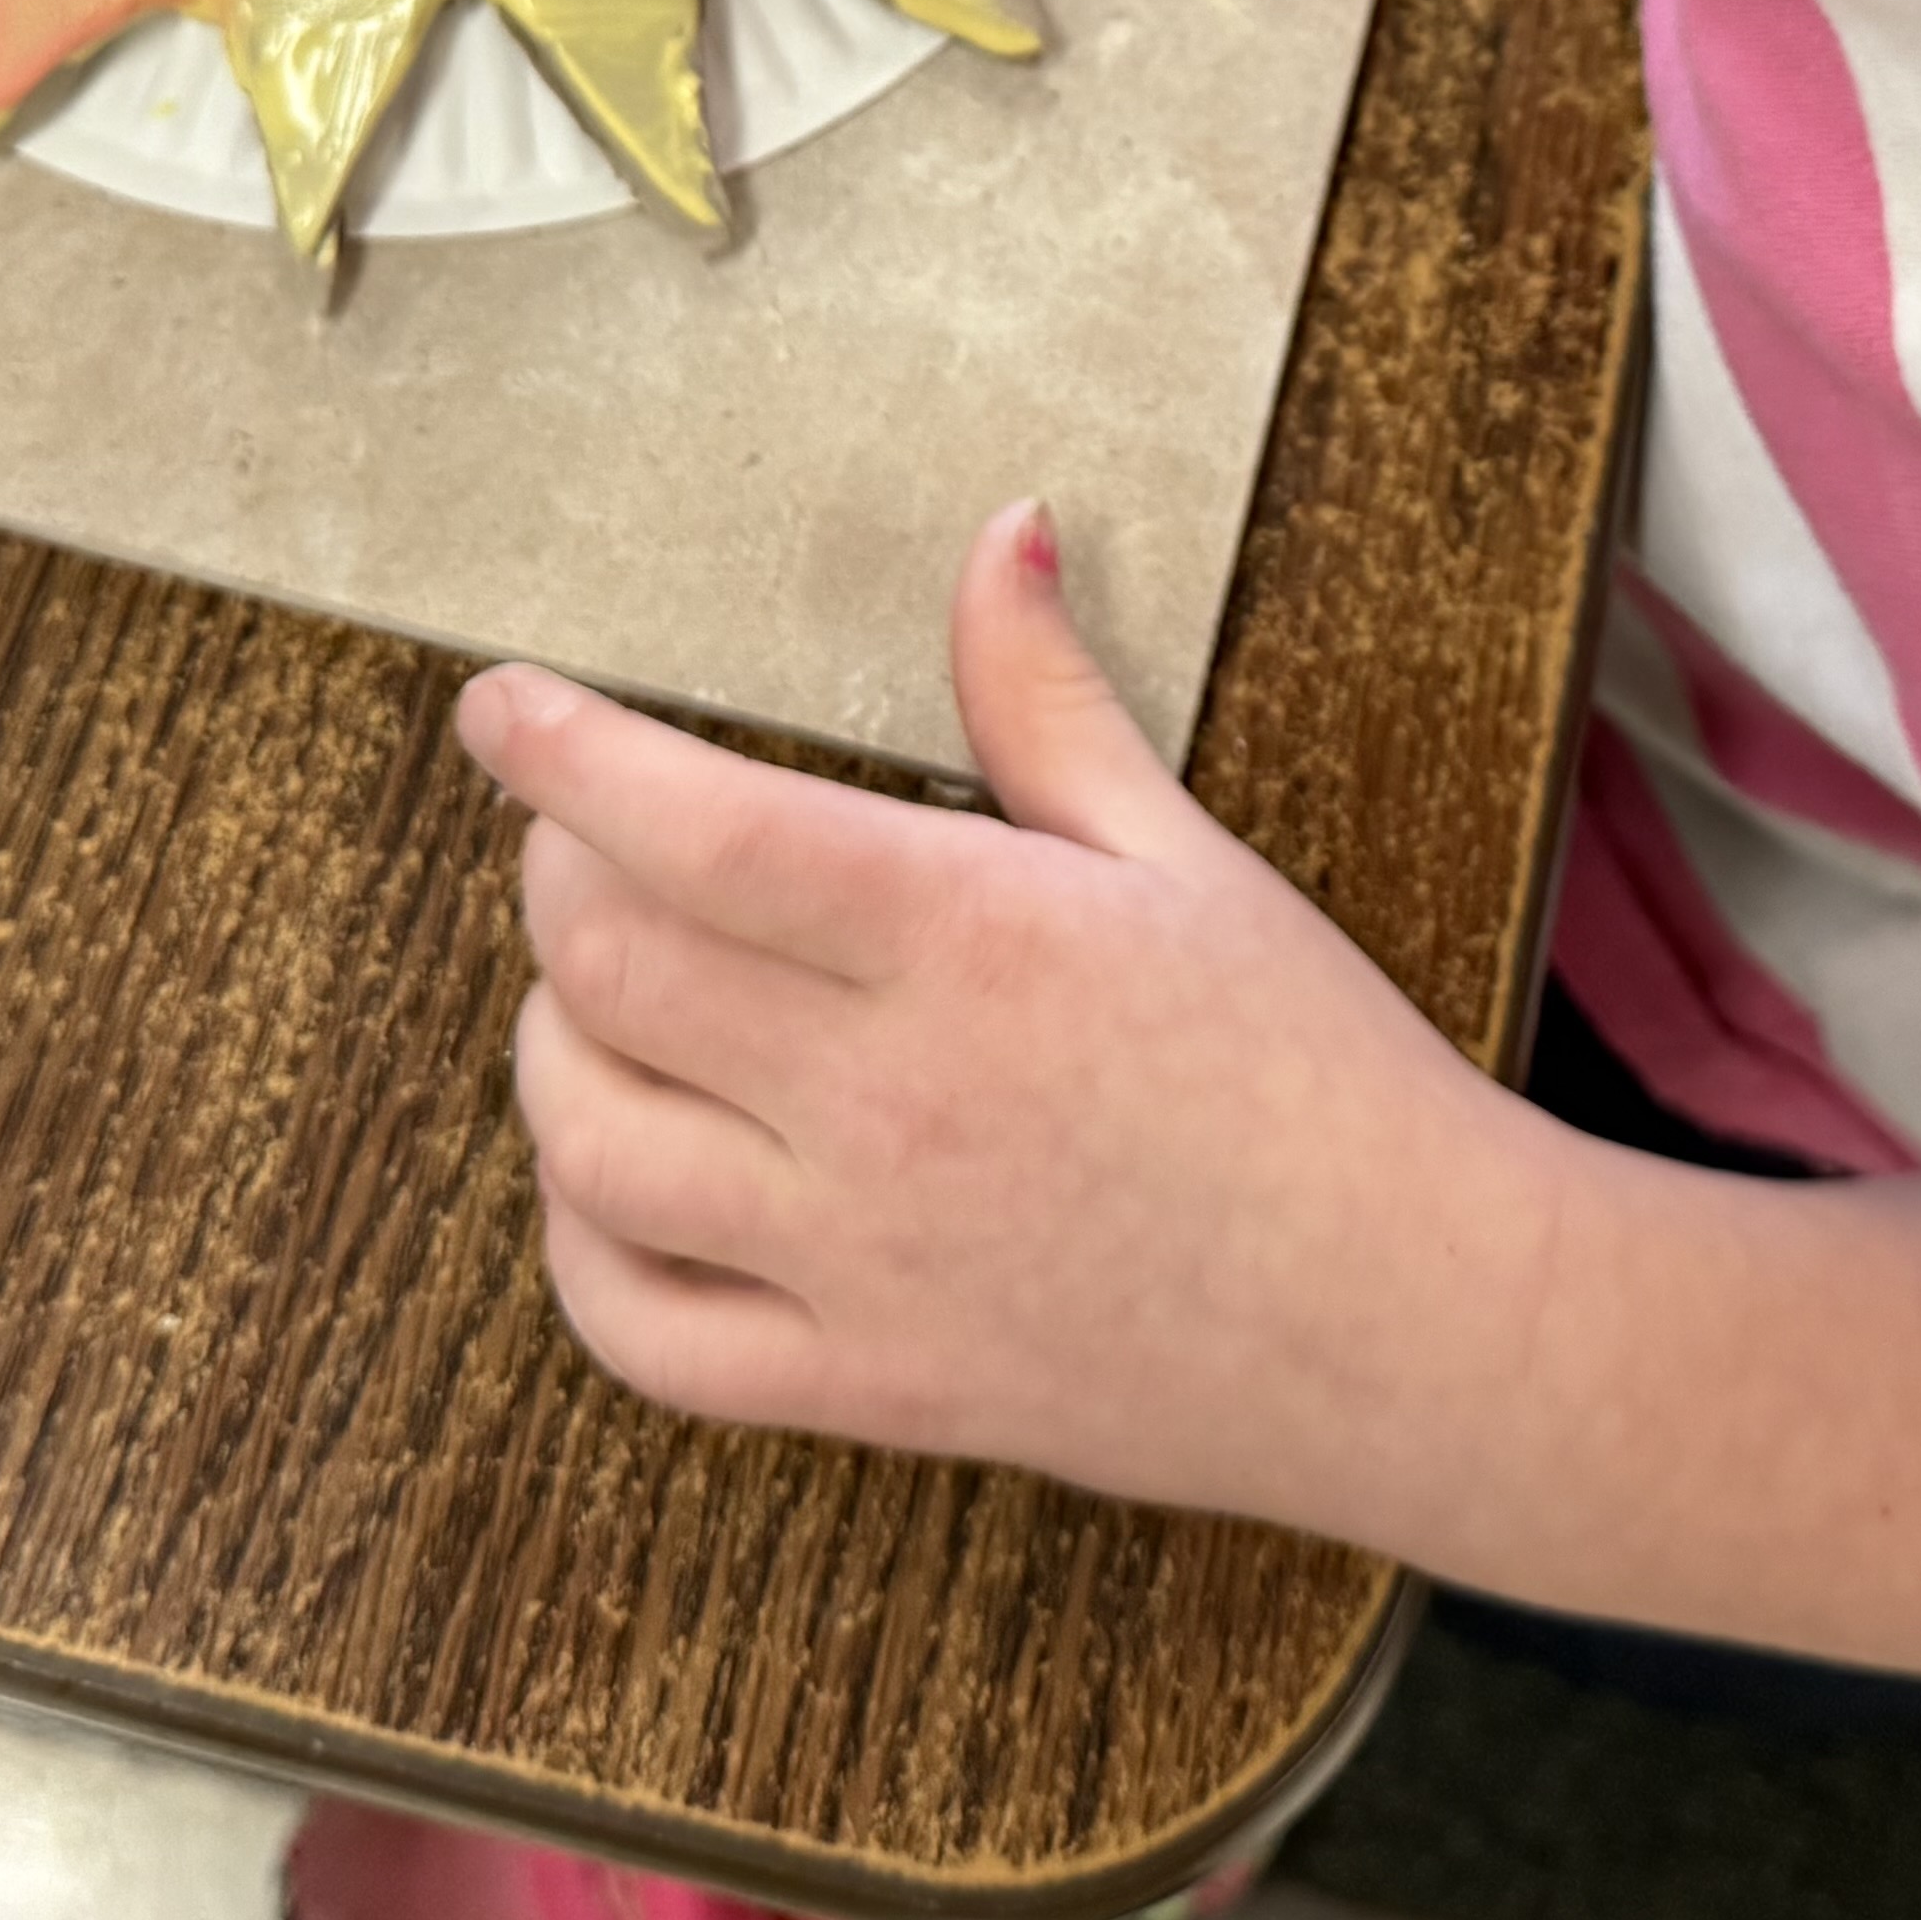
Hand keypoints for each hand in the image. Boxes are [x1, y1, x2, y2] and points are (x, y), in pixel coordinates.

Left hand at [458, 503, 1565, 1536]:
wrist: (1421, 1320)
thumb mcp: (1184, 854)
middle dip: (556, 876)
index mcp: (970, 942)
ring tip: (593, 994)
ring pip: (593, 1147)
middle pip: (612, 971)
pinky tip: (610, 1176)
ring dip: (551, 1048)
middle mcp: (891, 1102)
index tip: (499, 709)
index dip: (563, 754)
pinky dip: (579, 1248)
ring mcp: (866, 1262)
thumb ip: (1047, 697)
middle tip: (584, 837)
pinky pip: (643, 1335)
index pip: (693, 827)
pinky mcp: (872, 1389)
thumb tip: (999, 530)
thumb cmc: (1317, 1074)